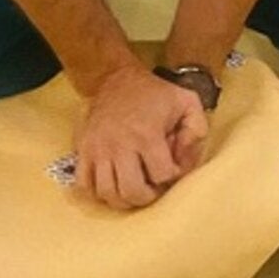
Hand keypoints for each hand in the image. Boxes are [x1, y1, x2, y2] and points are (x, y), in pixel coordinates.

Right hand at [75, 65, 208, 210]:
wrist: (116, 79)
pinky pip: (84, 185)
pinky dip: (98, 193)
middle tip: (153, 185)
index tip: (172, 167)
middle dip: (148, 196)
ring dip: (124, 198)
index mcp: (147, 134)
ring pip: (107, 194)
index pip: (162, 175)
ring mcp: (97, 149)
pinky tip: (113, 184)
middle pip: (132, 192)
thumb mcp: (187, 102)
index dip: (172, 176)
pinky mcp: (82, 150)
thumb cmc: (155, 94)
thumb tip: (184, 160)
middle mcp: (119, 145)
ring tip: (134, 186)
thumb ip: (196, 130)